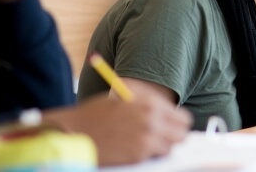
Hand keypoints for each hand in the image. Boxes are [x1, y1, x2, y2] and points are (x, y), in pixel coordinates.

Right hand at [42, 93, 192, 165]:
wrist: (73, 132)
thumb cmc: (95, 115)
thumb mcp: (124, 99)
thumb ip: (147, 104)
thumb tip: (168, 114)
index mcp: (150, 104)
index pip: (182, 117)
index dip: (177, 123)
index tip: (172, 127)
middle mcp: (152, 120)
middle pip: (181, 133)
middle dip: (174, 136)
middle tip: (165, 138)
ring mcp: (147, 139)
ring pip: (171, 147)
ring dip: (163, 146)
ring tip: (148, 143)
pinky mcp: (138, 155)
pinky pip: (155, 156)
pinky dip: (149, 154)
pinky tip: (135, 149)